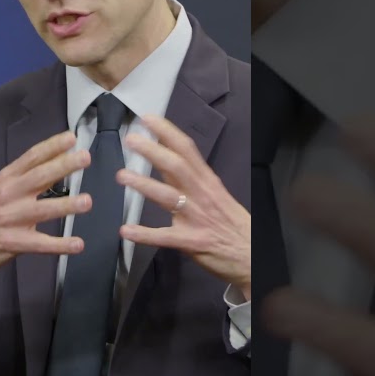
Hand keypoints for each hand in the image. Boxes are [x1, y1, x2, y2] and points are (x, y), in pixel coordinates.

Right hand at [0, 130, 91, 274]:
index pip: (31, 158)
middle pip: (39, 177)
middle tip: (85, 158)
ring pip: (42, 210)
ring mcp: (10, 219)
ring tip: (87, 201)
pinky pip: (40, 244)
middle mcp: (8, 195)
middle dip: (63, 167)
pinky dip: (59, 245)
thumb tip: (60, 157)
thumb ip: (28, 175)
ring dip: (66, 206)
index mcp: (7, 178)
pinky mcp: (13, 243)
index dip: (51, 146)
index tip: (71, 138)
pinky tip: (78, 244)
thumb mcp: (2, 188)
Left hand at [116, 115, 251, 295]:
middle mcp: (201, 195)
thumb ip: (192, 180)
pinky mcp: (191, 242)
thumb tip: (168, 160)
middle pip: (176, 167)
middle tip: (131, 140)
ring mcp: (196, 218)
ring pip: (168, 197)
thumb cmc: (232, 224)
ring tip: (121, 175)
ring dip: (144, 185)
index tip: (147, 118)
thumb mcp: (217, 195)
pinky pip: (164, 237)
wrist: (252, 257)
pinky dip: (144, 234)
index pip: (187, 150)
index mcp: (208, 181)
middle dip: (153, 152)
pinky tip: (125, 231)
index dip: (167, 132)